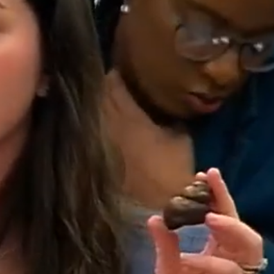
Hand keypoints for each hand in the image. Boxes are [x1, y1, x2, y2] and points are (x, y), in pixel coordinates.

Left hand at [103, 71, 195, 210]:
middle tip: (115, 80)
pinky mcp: (97, 156)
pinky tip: (107, 124)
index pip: (112, 83)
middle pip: (99, 95)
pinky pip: (94, 131)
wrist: (158, 204)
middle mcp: (109, 124)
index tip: (122, 69)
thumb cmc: (172, 168)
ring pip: (93, 113)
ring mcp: (100, 141)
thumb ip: (169, 113)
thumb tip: (164, 101)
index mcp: (128, 115)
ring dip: (100, 105)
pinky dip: (98, 124)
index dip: (115, 74)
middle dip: (104, 86)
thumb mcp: (179, 136)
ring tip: (110, 99)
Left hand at [147, 168, 262, 273]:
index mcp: (220, 253)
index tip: (207, 173)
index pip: (225, 219)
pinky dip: (212, 263)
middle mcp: (235, 265)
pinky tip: (191, 259)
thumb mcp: (166, 270)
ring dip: (231, 228)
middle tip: (209, 186)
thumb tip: (156, 217)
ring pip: (250, 248)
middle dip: (228, 205)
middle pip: (244, 228)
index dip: (219, 196)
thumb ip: (166, 245)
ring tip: (209, 217)